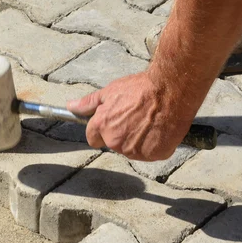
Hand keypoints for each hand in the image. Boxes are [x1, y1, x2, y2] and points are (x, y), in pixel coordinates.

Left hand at [67, 72, 195, 160]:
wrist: (170, 89)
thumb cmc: (141, 88)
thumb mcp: (110, 91)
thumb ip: (89, 103)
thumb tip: (71, 107)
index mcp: (102, 127)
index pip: (93, 139)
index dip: (102, 130)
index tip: (114, 123)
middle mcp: (115, 142)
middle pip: (114, 144)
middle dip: (122, 134)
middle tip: (136, 118)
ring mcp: (135, 150)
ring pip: (132, 150)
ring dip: (139, 141)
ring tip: (149, 122)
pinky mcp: (154, 154)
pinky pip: (152, 153)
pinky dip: (156, 145)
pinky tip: (160, 129)